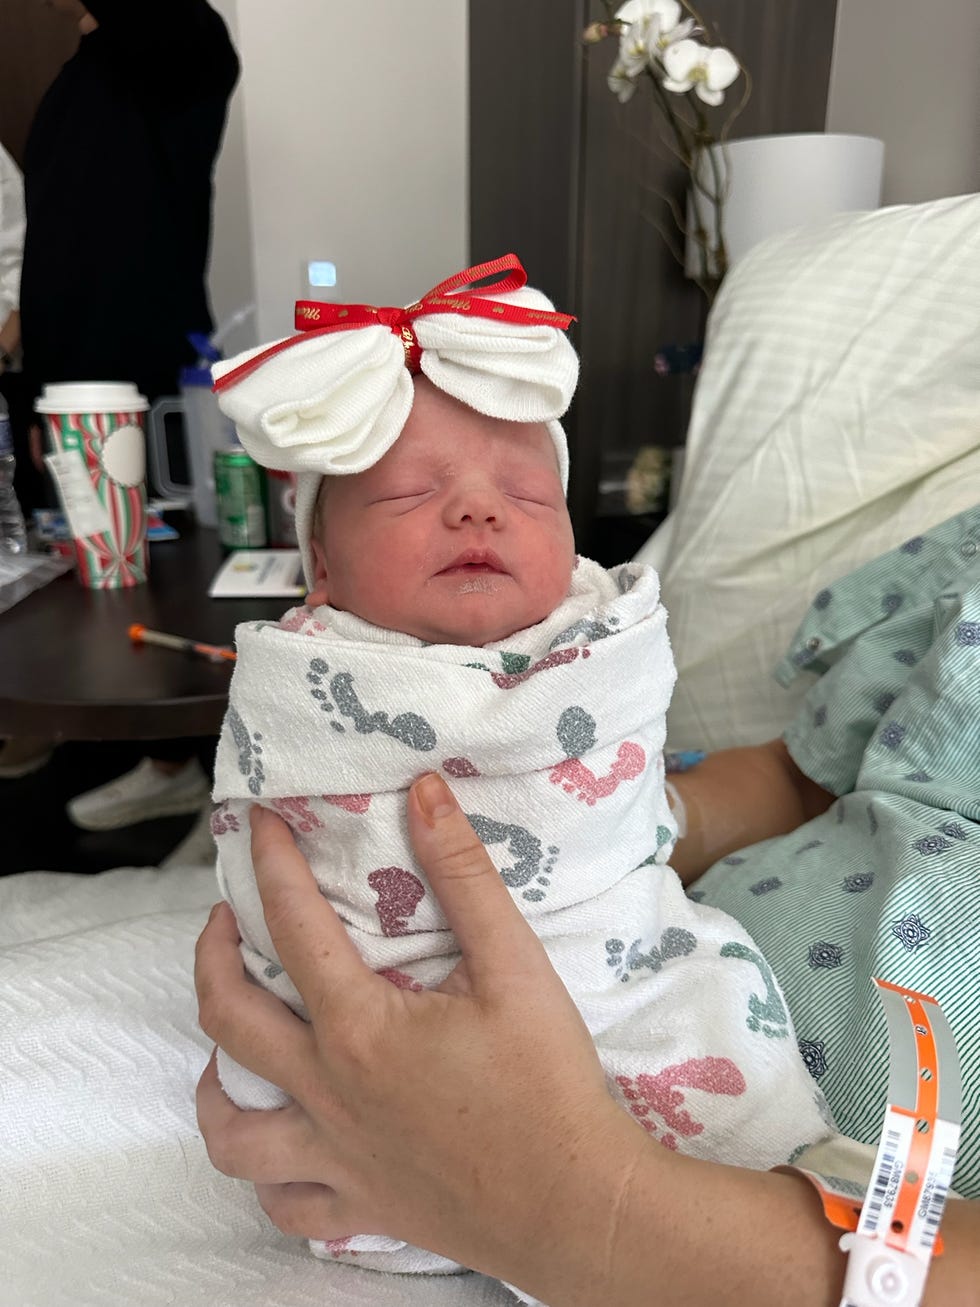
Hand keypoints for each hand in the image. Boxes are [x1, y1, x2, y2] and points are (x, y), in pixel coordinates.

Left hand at [195, 774, 633, 1292]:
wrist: (578, 1205)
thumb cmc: (549, 1083)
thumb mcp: (516, 966)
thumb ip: (465, 876)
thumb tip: (424, 795)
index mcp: (361, 1029)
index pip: (293, 927)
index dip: (270, 864)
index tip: (258, 823)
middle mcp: (328, 1094)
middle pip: (228, 1020)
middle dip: (211, 957)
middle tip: (225, 919)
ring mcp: (336, 1159)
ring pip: (231, 1132)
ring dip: (213, 1081)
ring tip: (229, 1042)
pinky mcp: (359, 1207)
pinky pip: (282, 1204)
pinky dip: (264, 1175)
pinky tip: (283, 1142)